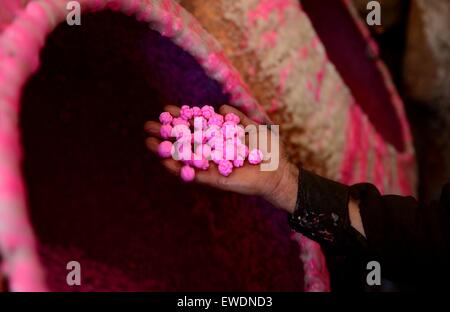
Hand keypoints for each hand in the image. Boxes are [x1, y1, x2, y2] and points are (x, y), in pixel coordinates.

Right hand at [145, 105, 298, 212]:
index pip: (197, 125)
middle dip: (167, 133)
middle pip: (186, 141)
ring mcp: (211, 165)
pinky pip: (194, 174)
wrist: (279, 172)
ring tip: (148, 143)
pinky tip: (164, 162)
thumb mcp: (255, 128)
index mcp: (220, 137)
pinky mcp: (214, 179)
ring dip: (166, 151)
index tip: (166, 109)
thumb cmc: (269, 151)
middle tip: (148, 126)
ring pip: (185, 158)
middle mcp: (213, 151)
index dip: (182, 118)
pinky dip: (180, 169)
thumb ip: (238, 118)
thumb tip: (221, 107)